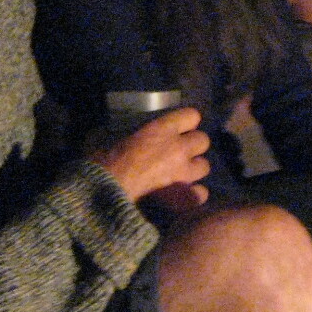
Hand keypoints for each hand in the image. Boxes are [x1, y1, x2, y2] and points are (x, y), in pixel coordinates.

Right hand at [85, 106, 210, 205]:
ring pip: (205, 166)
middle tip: (179, 152)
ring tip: (182, 173)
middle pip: (203, 140)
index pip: (192, 115)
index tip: (178, 127)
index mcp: (162, 130)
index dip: (186, 121)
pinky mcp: (184, 196)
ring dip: (194, 168)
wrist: (109, 194)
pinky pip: (201, 193)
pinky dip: (193, 194)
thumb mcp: (111, 137)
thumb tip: (113, 132)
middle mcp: (179, 149)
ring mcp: (185, 174)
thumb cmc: (106, 162)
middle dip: (193, 145)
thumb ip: (125, 132)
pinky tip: (183, 195)